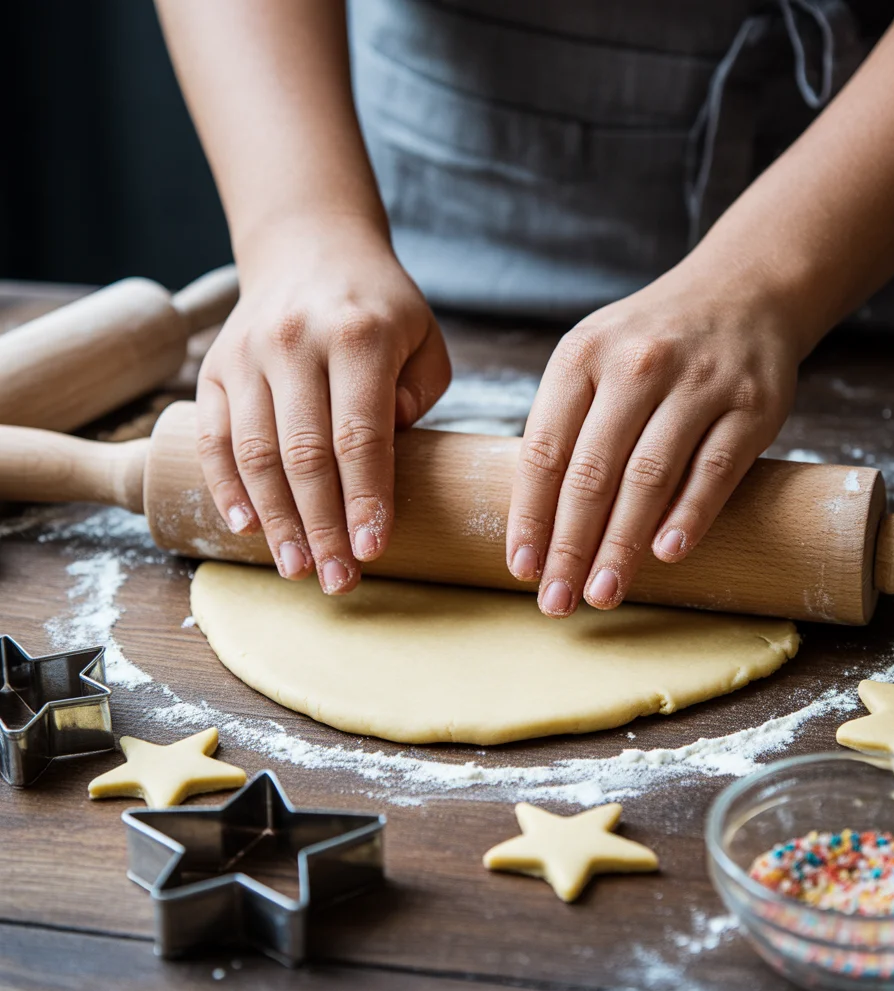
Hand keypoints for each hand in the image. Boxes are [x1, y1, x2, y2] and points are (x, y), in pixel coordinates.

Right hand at [196, 213, 449, 593]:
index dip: (366, 499)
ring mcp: (248, 354)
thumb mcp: (423, 340)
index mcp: (358, 336)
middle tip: (338, 580)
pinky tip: (244, 527)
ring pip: (254, 453)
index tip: (373, 550)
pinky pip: (213, 437)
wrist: (309, 249)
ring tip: (297, 568)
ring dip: (276, 521)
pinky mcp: (215, 367)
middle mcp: (295, 343)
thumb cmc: (379, 308)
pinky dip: (226, 487)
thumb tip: (381, 464)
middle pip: (304, 455)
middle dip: (322, 527)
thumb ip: (415, 398)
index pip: (361, 435)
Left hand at [505, 264, 801, 615]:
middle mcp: (635, 365)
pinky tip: (666, 554)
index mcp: (581, 356)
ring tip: (603, 591)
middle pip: (591, 472)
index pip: (543, 450)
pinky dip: (689, 515)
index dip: (530, 516)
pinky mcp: (751, 405)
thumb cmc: (652, 342)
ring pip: (649, 477)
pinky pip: (715, 470)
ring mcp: (697, 383)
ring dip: (622, 544)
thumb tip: (542, 521)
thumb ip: (567, 423)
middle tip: (557, 601)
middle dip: (570, 545)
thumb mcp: (593, 357)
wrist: (742, 291)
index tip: (523, 568)